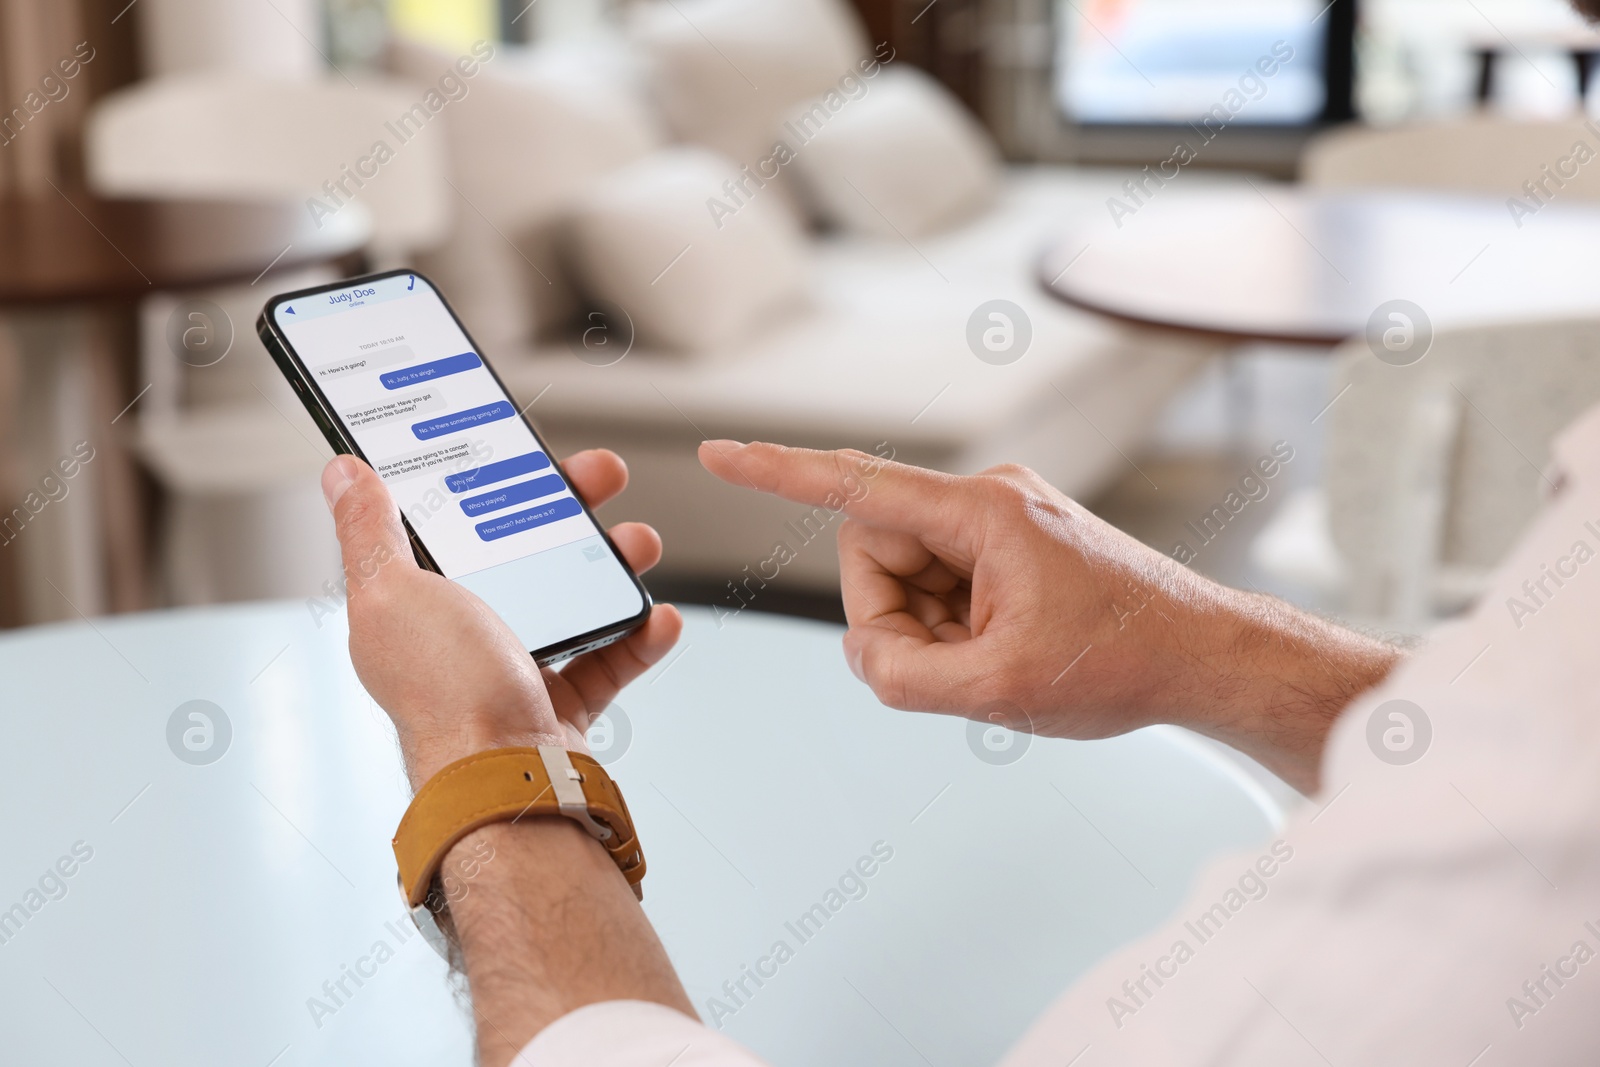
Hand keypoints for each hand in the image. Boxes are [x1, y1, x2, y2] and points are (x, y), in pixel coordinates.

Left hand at [322, 450, 680, 787]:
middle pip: (521, 552)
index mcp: (414, 603)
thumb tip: (342, 472)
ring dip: (613, 565)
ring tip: (639, 542)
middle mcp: (462, 635)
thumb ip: (368, 531)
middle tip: (601, 475)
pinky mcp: (561, 705)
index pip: (448, 523)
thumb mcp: (391, 592)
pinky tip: (658, 616)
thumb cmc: (443, 692)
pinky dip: (639, 637)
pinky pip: (610, 659)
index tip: (517, 447)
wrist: (506, 781)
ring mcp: (515, 670)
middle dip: (568, 509)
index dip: (483, 479)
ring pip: (573, 600)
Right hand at [698, 441, 1398, 790]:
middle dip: (893, 618)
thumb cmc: (1122, 661)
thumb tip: (865, 655)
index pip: (855, 485)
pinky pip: (943, 582)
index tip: (719, 453)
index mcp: (980, 513)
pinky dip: (954, 628)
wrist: (1206, 656)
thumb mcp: (998, 690)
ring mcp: (1000, 519)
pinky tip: (1004, 653)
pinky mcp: (1011, 542)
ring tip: (994, 664)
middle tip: (954, 669)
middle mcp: (985, 499)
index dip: (777, 473)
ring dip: (929, 630)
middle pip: (875, 551)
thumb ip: (903, 676)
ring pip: (906, 575)